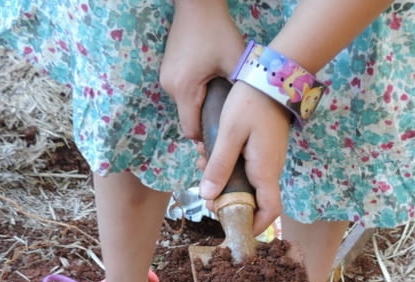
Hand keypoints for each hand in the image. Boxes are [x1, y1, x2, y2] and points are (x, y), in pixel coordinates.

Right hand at [159, 1, 245, 140]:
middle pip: (188, 119)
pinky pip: (183, 93)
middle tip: (228, 114)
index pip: (191, 131)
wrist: (197, 5)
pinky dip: (196, 94)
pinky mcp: (168, 71)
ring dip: (202, 105)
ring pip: (186, 106)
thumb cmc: (217, 31)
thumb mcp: (235, 62)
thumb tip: (248, 117)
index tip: (225, 134)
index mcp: (184, 89)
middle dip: (207, 120)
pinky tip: (211, 83)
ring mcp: (166, 79)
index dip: (207, 136)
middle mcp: (169, 87)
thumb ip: (239, 91)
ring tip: (221, 95)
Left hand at [198, 82, 290, 236]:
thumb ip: (219, 166)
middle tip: (206, 190)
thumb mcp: (229, 135)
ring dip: (223, 178)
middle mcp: (270, 169)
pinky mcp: (263, 149)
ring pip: (246, 182)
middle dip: (227, 199)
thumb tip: (208, 197)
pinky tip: (212, 150)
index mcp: (265, 171)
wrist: (271, 77)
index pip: (269, 211)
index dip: (256, 226)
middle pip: (252, 200)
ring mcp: (268, 159)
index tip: (236, 228)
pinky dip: (228, 164)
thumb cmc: (251, 103)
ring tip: (203, 160)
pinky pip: (246, 167)